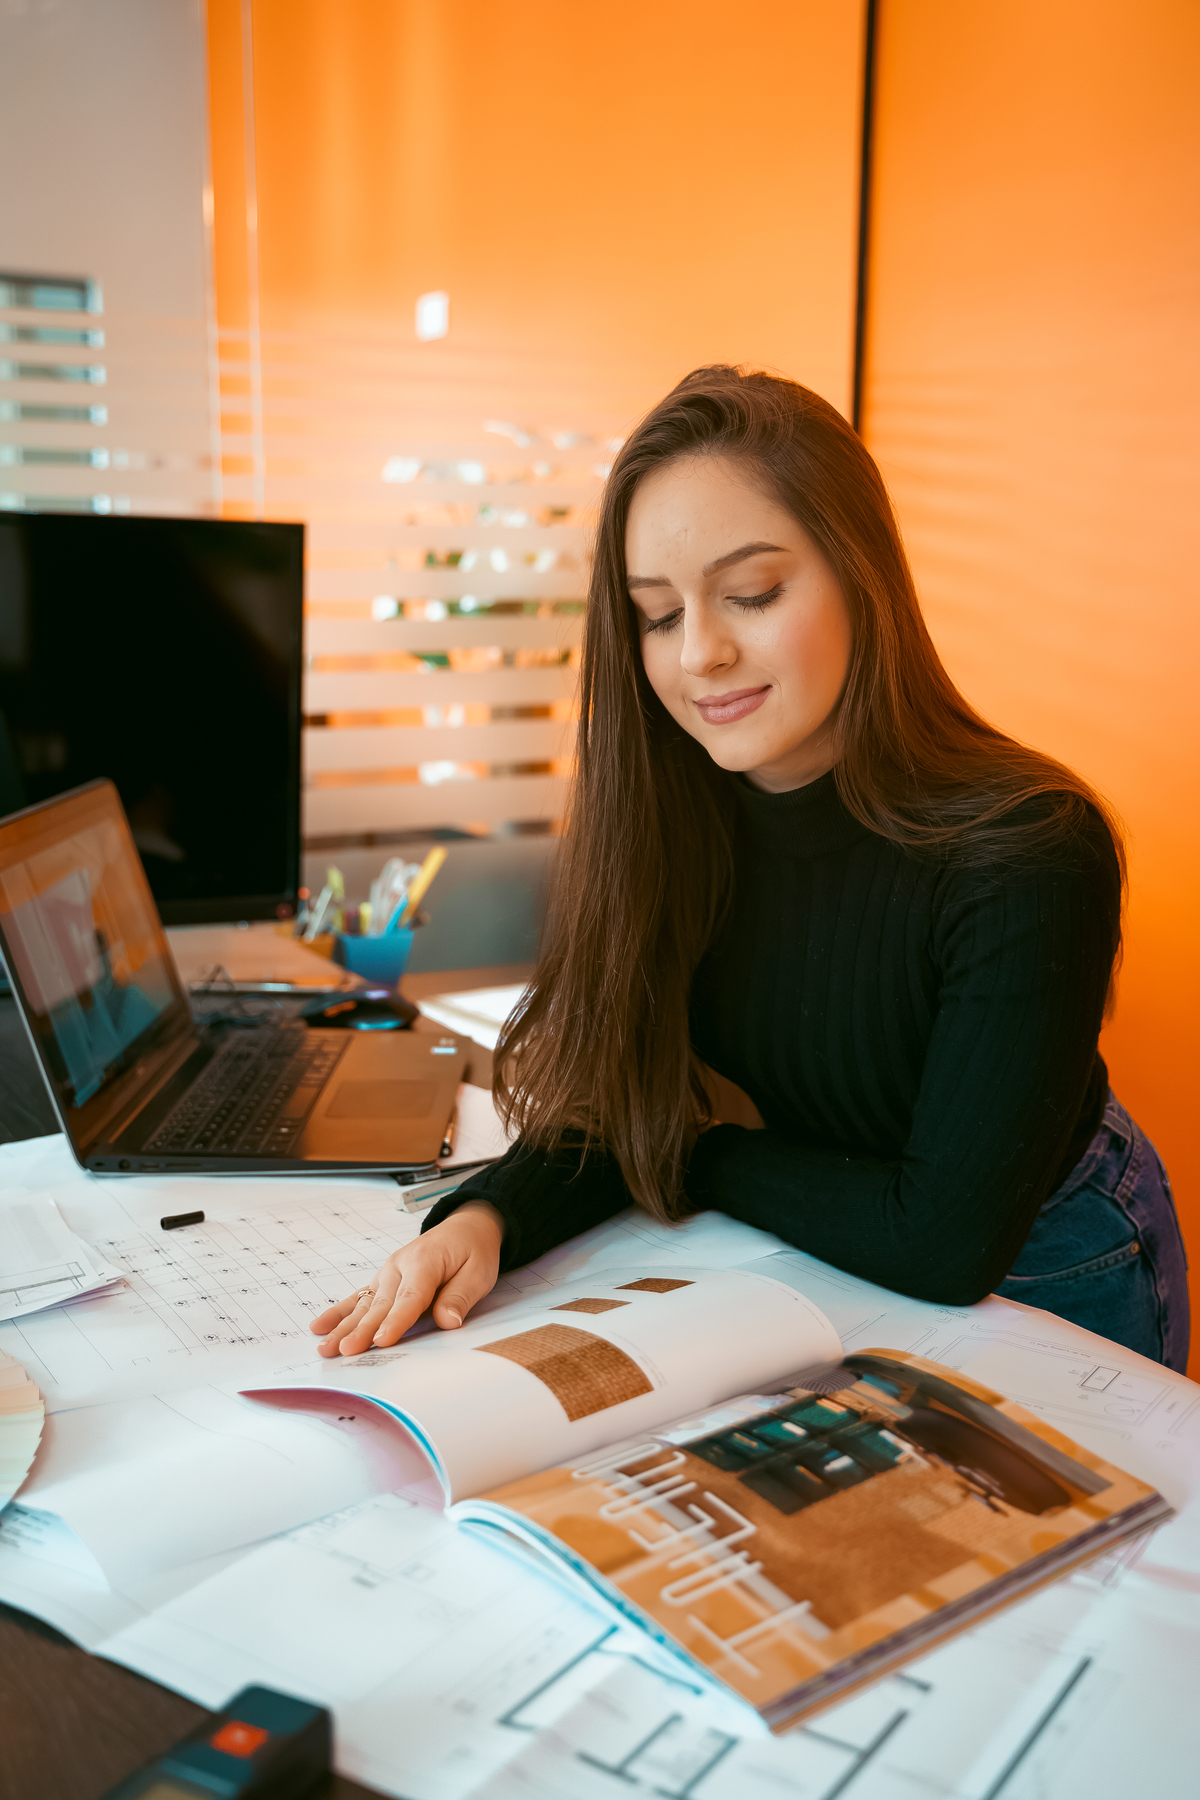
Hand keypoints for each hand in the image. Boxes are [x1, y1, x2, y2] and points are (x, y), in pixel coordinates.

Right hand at [310, 1201, 503, 1356]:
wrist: (465, 1228)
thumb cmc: (472, 1251)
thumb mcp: (479, 1272)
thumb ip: (460, 1297)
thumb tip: (448, 1322)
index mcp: (425, 1262)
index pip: (410, 1296)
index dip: (396, 1320)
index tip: (382, 1341)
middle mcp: (400, 1266)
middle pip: (381, 1304)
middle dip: (363, 1329)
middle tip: (347, 1351)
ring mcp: (387, 1273)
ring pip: (364, 1304)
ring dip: (344, 1327)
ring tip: (326, 1347)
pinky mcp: (382, 1280)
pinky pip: (358, 1298)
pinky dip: (339, 1313)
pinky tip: (320, 1326)